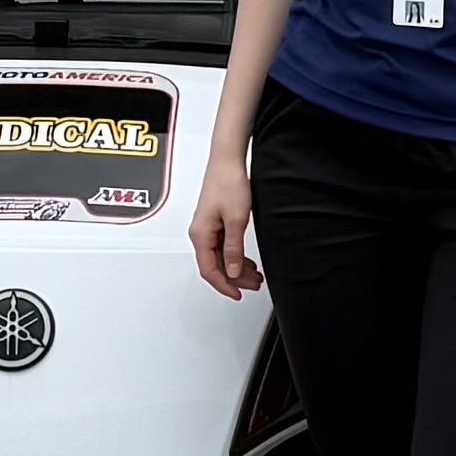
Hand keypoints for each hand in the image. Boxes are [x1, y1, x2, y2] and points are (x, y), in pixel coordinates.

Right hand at [190, 155, 263, 299]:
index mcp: (200, 235)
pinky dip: (236, 256)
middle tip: (253, 285)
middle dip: (234, 279)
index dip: (224, 285)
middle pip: (215, 265)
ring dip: (237, 268)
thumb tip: (232, 271)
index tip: (238, 294)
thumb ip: (234, 248)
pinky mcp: (215, 222)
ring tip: (254, 276)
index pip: (209, 270)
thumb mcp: (235, 220)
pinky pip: (223, 247)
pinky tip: (247, 261)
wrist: (227, 161)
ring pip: (221, 257)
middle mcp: (200, 233)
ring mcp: (208, 228)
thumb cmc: (227, 183)